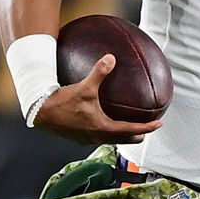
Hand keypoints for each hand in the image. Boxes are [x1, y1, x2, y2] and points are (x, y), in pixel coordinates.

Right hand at [32, 54, 162, 144]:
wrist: (40, 112)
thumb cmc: (62, 101)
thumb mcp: (84, 86)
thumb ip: (99, 72)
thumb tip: (112, 58)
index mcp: (102, 128)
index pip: (131, 130)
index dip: (147, 127)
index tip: (159, 124)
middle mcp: (97, 137)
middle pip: (124, 140)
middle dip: (137, 134)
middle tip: (147, 127)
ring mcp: (87, 139)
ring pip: (112, 140)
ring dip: (123, 135)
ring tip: (130, 127)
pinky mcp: (79, 137)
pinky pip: (100, 136)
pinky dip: (109, 132)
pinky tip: (105, 121)